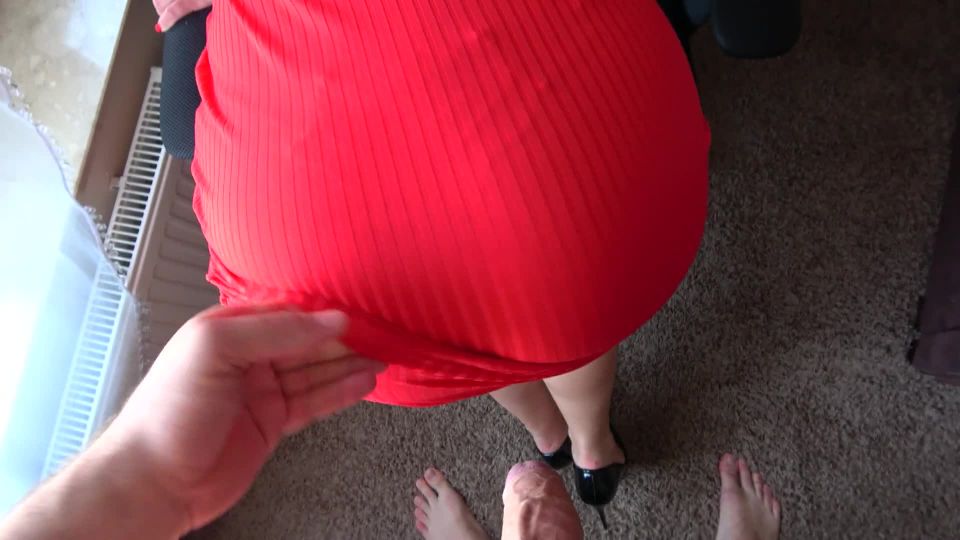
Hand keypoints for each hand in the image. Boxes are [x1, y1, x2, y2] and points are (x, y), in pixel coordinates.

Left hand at [104, 305, 383, 533]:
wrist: (152, 481)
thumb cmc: (169, 409)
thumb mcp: (214, 350)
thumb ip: (273, 331)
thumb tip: (329, 320)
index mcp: (228, 329)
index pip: (286, 312)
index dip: (322, 312)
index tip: (358, 312)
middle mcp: (247, 357)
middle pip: (306, 341)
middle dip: (343, 338)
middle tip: (382, 334)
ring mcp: (261, 392)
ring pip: (315, 372)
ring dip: (349, 364)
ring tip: (385, 356)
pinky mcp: (272, 424)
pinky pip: (313, 402)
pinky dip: (340, 392)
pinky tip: (364, 383)